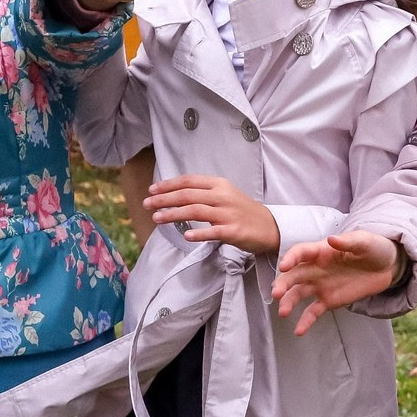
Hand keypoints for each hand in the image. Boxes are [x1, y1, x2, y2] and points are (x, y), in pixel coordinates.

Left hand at [144, 175, 280, 252]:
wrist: (269, 226)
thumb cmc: (242, 211)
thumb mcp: (225, 194)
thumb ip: (203, 193)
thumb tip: (175, 194)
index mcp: (219, 184)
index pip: (189, 181)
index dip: (168, 185)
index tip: (152, 190)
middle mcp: (222, 196)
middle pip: (188, 195)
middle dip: (164, 199)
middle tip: (147, 204)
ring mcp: (228, 214)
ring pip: (195, 211)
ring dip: (173, 214)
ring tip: (157, 218)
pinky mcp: (233, 231)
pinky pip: (213, 232)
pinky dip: (198, 233)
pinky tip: (186, 235)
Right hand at [272, 231, 404, 334]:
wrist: (387, 266)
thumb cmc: (374, 248)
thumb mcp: (365, 241)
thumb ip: (348, 242)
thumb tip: (332, 239)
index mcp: (322, 251)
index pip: (301, 253)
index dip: (291, 258)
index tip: (284, 267)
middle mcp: (316, 268)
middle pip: (294, 275)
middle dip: (283, 284)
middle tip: (276, 294)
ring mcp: (321, 285)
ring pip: (299, 294)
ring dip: (289, 302)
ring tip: (283, 312)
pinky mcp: (329, 300)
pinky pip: (313, 311)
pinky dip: (305, 321)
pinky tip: (299, 331)